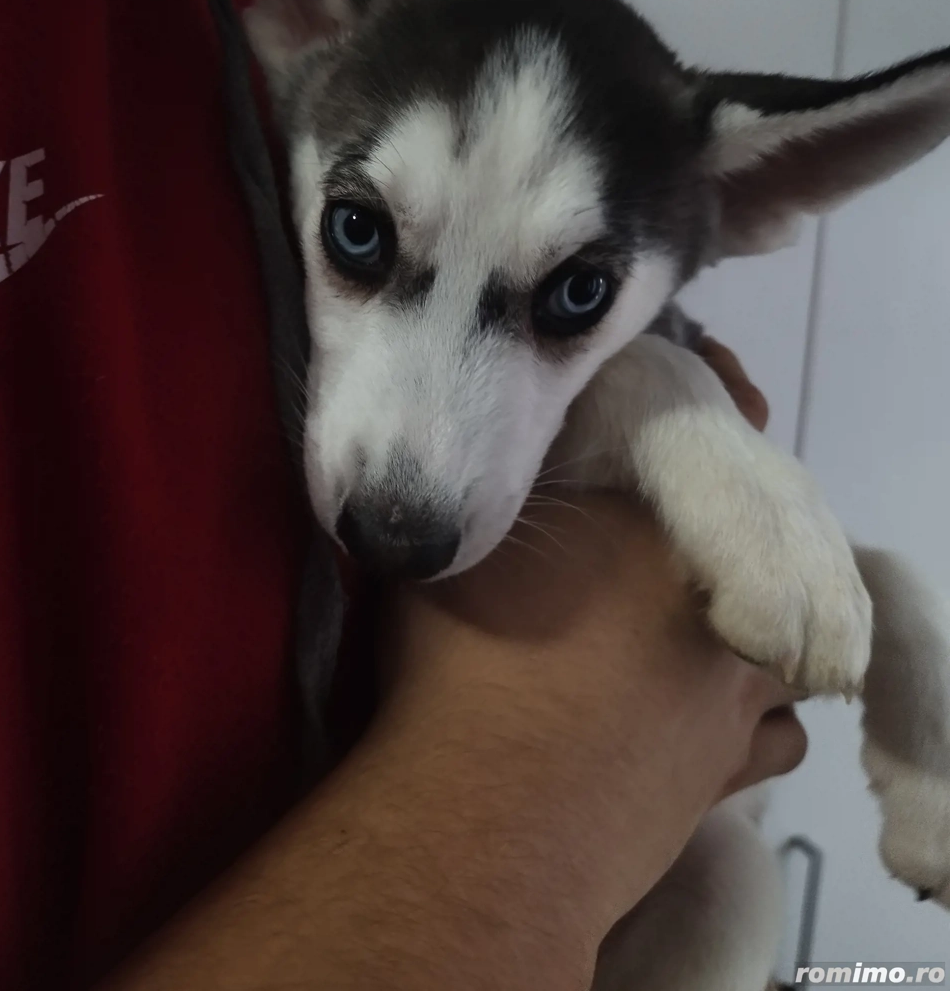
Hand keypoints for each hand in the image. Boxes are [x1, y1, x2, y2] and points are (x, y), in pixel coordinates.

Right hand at [104, 339, 804, 990]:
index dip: (701, 406)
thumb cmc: (456, 668)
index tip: (674, 412)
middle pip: (753, 529)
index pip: (712, 426)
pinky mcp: (732, 762)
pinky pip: (775, 730)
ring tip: (677, 639)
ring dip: (733, 629)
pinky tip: (703, 721)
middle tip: (648, 556)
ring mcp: (731, 678)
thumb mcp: (446, 558)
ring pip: (767, 634)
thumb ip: (474, 503)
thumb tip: (461, 478)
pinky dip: (748, 720)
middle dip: (706, 534)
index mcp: (650, 515)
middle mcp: (711, 587)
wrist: (484, 814)